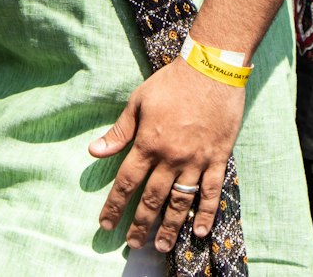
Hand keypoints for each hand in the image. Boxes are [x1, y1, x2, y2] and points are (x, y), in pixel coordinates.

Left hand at [88, 56, 245, 252]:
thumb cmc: (172, 82)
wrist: (210, 68)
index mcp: (148, 142)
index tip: (106, 224)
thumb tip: (94, 151)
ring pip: (181, 201)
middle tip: (132, 244)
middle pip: (152, 198)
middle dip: (140, 224)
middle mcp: (171, 157)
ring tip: (160, 245)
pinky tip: (198, 231)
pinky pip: (211, 191)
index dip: (115, 205)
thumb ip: (119, 130)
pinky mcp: (217, 158)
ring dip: (169, 226)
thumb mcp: (139, 101)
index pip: (127, 182)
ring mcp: (196, 159)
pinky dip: (206, 213)